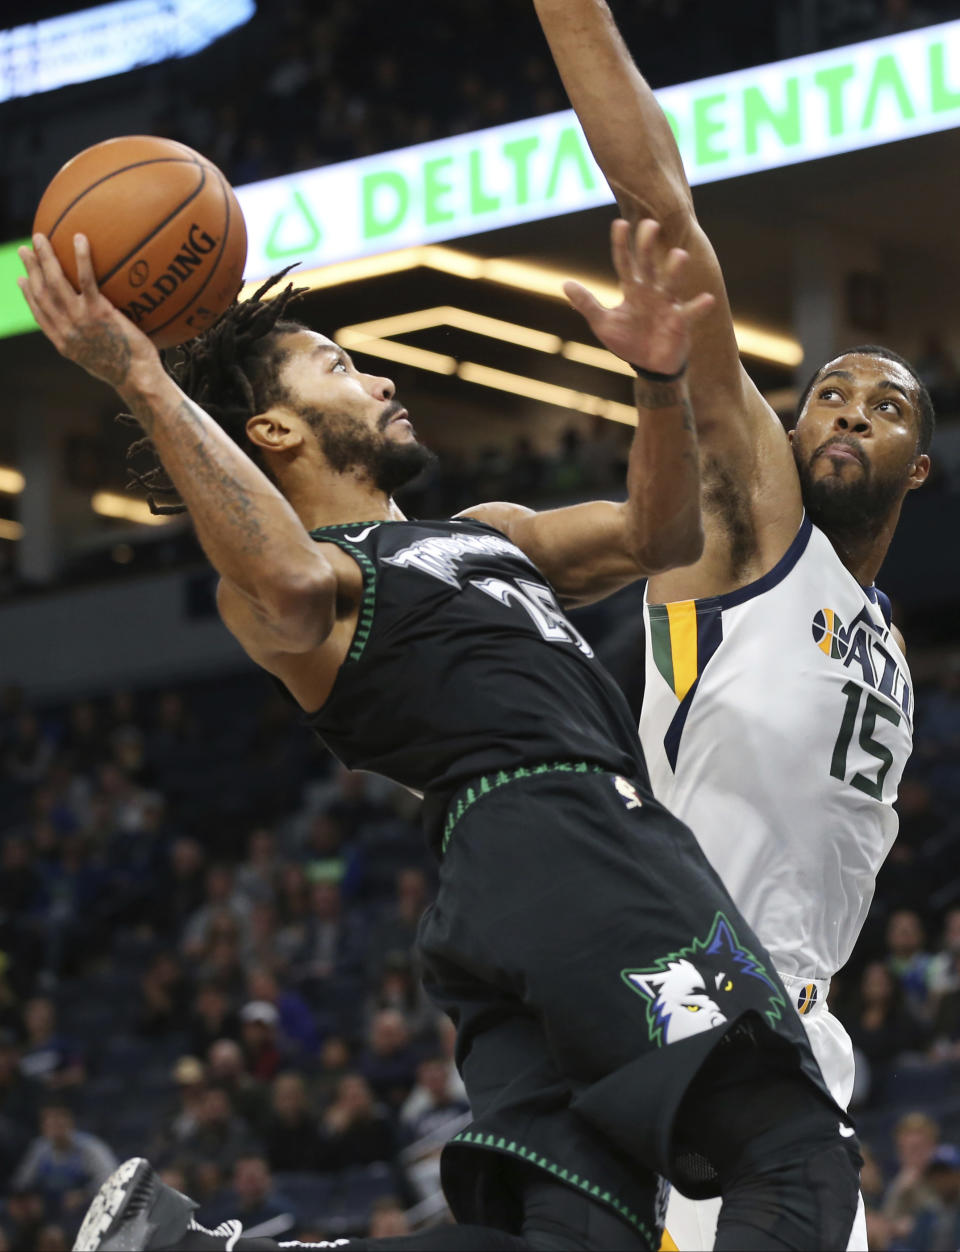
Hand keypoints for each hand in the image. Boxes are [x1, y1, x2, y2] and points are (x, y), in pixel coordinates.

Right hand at [18, 233, 159, 391]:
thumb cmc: (129, 372)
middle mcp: (66, 330)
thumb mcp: (102, 360)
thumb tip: (99, 332)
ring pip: (55, 282)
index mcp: (64, 343)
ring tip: (40, 238)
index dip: (28, 295)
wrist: (138, 379)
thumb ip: (92, 342)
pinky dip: (81, 257)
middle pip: (41, 293)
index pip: (40, 314)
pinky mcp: (98, 312)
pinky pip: (86, 279)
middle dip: (30, 269)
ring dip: (45, 257)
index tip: (22, 279)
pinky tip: (79, 239)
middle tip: (25, 249)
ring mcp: (80, 320)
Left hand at [564, 218, 714, 374]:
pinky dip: (698, 306)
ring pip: (670, 283)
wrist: (649, 365)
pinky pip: (690, 313)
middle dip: (648, 246)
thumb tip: (565, 283)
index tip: (619, 224)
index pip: (625, 263)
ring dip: (675, 270)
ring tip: (679, 255)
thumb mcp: (603, 323)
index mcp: (633, 289)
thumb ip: (587, 304)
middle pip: (648, 265)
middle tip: (650, 224)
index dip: (621, 245)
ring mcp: (667, 304)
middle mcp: (651, 291)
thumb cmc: (628, 340)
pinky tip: (707, 299)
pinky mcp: (680, 322)